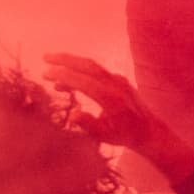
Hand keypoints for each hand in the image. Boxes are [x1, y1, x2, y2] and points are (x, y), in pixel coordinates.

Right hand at [43, 54, 193, 182]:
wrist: (148, 131)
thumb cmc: (124, 135)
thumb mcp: (104, 135)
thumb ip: (88, 124)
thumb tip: (72, 114)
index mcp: (111, 99)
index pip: (85, 82)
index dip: (65, 76)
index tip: (47, 73)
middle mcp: (116, 85)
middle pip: (88, 65)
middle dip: (65, 59)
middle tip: (45, 58)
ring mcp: (118, 80)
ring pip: (92, 66)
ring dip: (71, 63)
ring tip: (51, 70)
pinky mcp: (118, 80)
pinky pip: (97, 72)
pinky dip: (80, 72)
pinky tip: (66, 82)